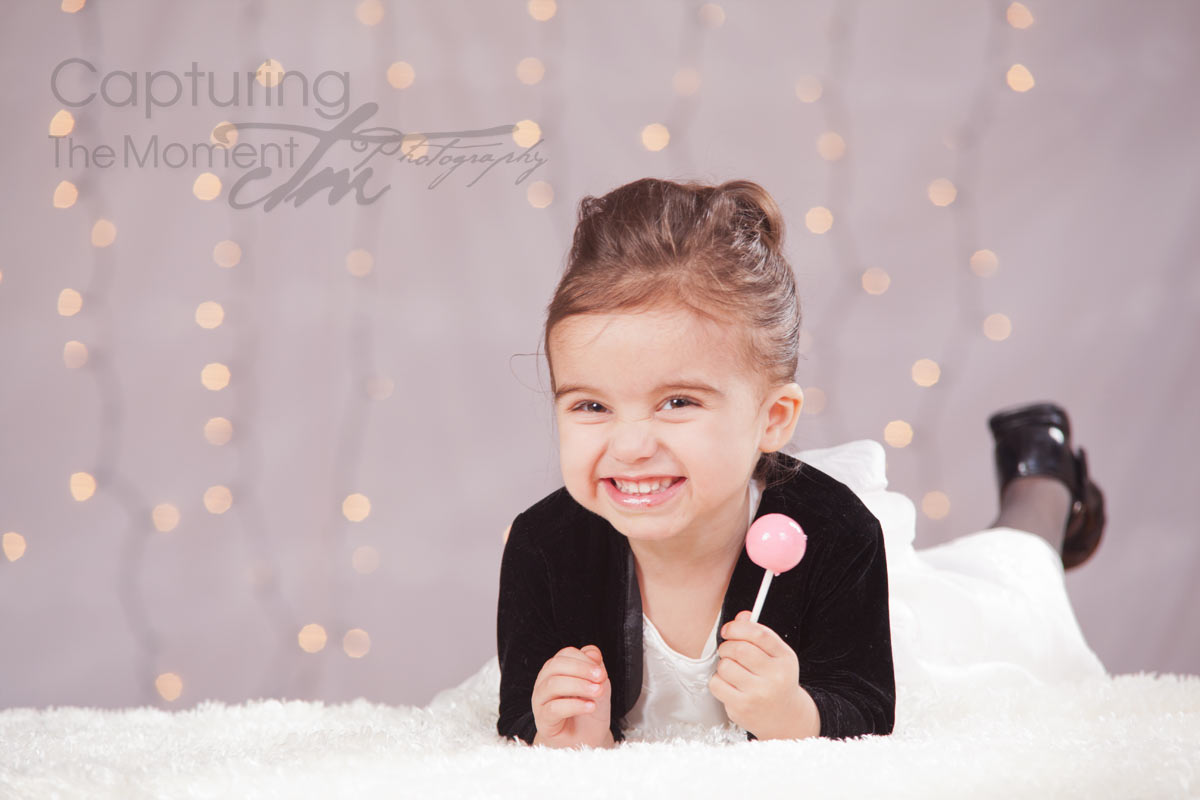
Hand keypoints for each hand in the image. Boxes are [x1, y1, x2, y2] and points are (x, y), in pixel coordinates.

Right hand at [531, 644, 614, 748]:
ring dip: (579, 686)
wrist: (586, 740)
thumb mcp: (599, 685)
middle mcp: (545, 682)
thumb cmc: (589, 710)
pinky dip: (574, 705)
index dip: (584, 660)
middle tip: (601, 678)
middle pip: (556, 666)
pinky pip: (553, 708)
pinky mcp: (542, 720)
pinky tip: (590, 706)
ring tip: (597, 692)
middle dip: (581, 670)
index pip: (565, 655)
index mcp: (557, 670)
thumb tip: (592, 652)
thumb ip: (595, 668)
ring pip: (553, 685)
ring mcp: (541, 701)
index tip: (601, 672)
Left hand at [708, 610, 819, 739]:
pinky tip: (730, 685)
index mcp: (785, 659)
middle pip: (739, 649)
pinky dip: (718, 681)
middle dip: (727, 646)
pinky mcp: (742, 708)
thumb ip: (759, 634)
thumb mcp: (776, 656)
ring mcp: (758, 694)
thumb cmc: (777, 681)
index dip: (738, 627)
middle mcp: (775, 677)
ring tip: (732, 670)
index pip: (759, 634)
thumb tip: (742, 617)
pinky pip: (717, 684)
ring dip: (723, 664)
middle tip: (728, 651)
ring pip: (725, 666)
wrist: (785, 717)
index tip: (728, 630)